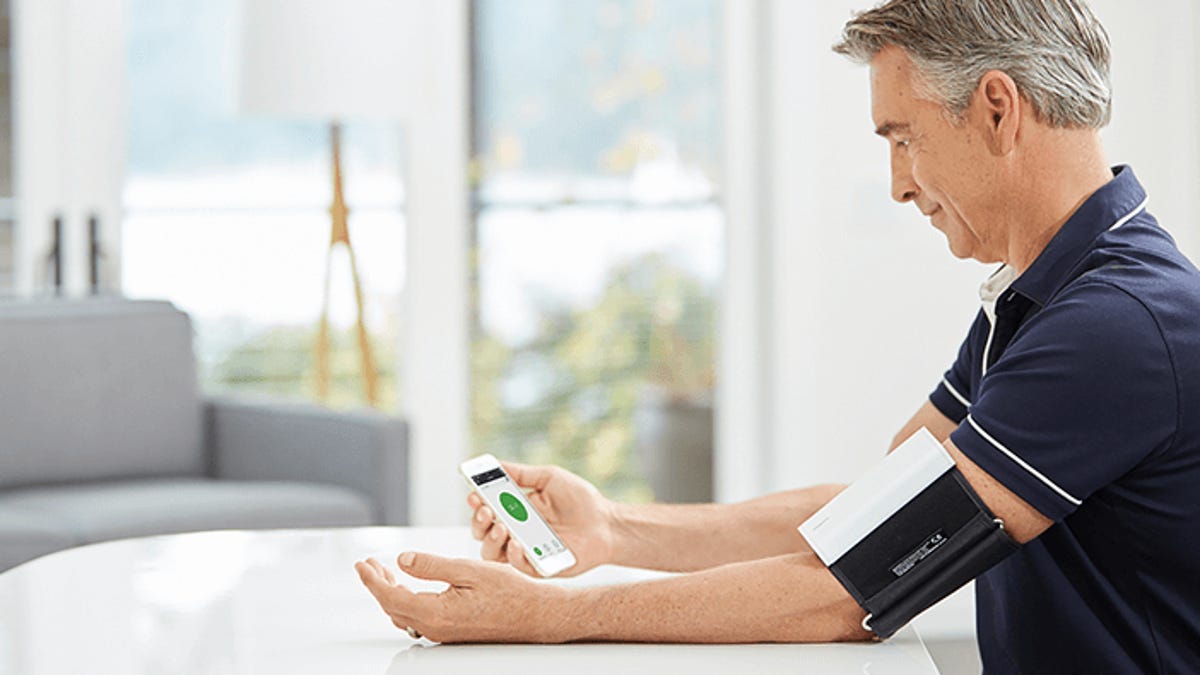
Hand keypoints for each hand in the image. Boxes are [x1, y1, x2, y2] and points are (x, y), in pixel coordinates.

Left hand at [354, 552, 573, 642]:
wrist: (537, 615)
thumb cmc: (512, 593)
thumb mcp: (468, 570)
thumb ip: (432, 566)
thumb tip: (402, 560)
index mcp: (437, 613)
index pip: (391, 596)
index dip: (372, 580)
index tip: (362, 564)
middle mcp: (436, 628)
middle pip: (393, 607)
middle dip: (378, 584)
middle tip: (369, 565)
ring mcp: (444, 633)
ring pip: (405, 614)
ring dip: (392, 592)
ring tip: (386, 573)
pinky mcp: (452, 631)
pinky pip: (419, 618)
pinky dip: (407, 600)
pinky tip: (411, 587)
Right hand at [468, 462, 614, 576]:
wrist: (607, 523)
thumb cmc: (580, 500)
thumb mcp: (549, 478)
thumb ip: (522, 474)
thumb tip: (496, 464)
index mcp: (516, 511)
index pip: (486, 510)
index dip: (476, 504)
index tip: (473, 494)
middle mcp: (516, 532)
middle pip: (483, 533)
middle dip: (478, 522)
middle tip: (486, 511)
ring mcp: (526, 551)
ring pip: (493, 554)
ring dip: (491, 540)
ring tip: (501, 527)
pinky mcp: (539, 568)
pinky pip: (518, 567)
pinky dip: (514, 556)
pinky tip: (518, 543)